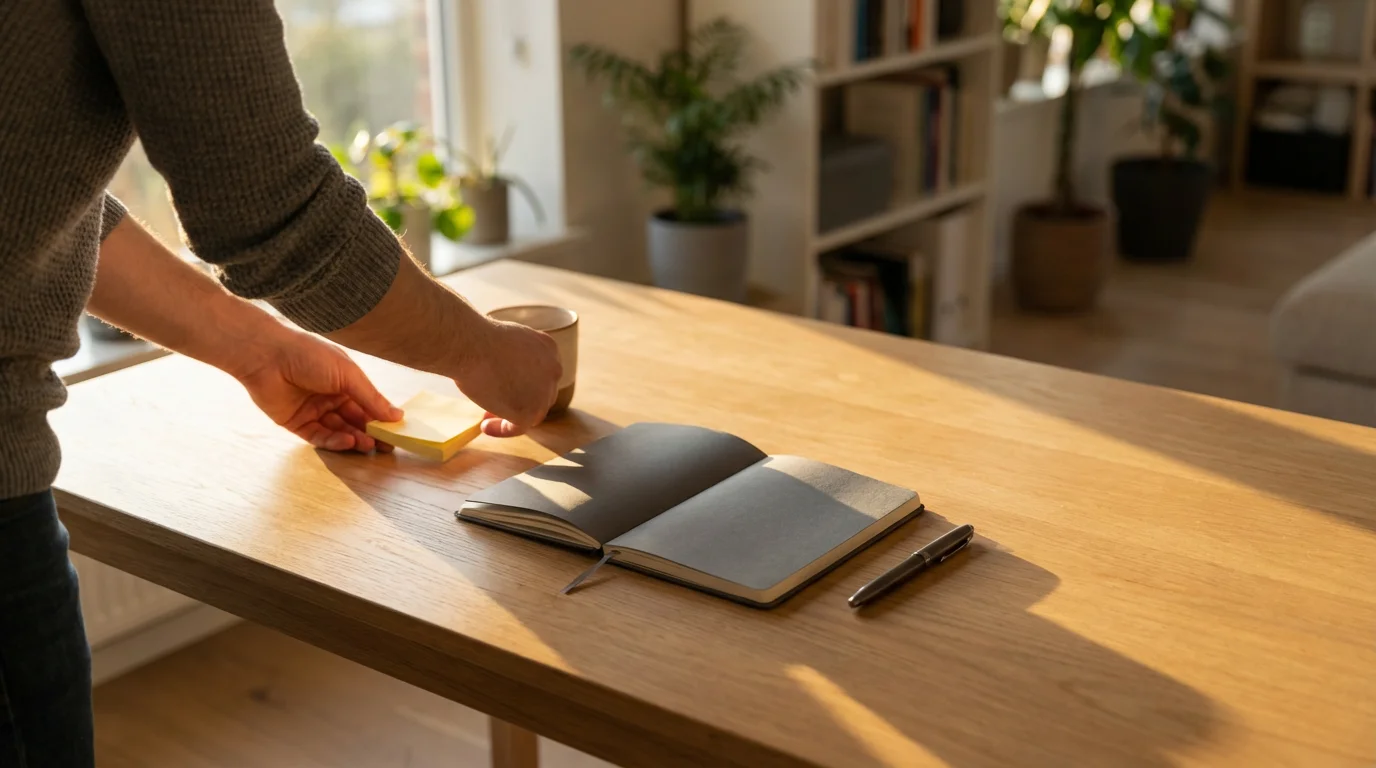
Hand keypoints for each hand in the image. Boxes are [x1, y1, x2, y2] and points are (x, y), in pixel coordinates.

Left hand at [235, 328, 402, 452]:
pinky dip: (334, 441)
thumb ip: (371, 398)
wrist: (267, 356)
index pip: (368, 405)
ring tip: (368, 445)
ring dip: (354, 439)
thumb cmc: (309, 355)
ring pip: (339, 431)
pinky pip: (319, 437)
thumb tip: (397, 415)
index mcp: (344, 382)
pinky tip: (348, 441)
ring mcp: (313, 411)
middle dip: (370, 433)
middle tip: (385, 446)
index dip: (382, 419)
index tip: (397, 433)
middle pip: (354, 421)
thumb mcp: (348, 374)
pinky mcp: (297, 423)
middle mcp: (330, 397)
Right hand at [454, 318, 561, 437]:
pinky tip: (485, 427)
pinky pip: (518, 427)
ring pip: (531, 412)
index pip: (541, 373)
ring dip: (510, 417)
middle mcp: (553, 369)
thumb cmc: (477, 340)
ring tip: (487, 420)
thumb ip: (514, 360)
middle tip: (494, 406)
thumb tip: (506, 378)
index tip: (506, 388)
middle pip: (540, 393)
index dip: (524, 384)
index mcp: (548, 348)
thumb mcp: (506, 343)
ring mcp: (545, 392)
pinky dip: (503, 430)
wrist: (472, 346)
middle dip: (519, 401)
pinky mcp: (531, 412)